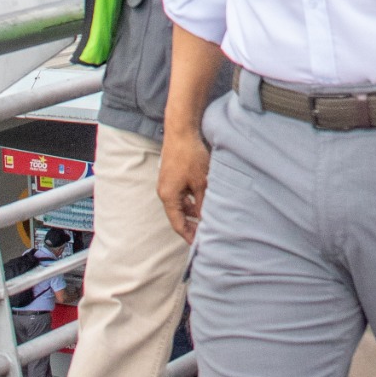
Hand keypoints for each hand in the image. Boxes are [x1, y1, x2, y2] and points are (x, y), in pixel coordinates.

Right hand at [157, 124, 210, 242]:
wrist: (181, 131)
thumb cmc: (190, 155)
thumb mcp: (201, 182)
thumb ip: (203, 202)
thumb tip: (206, 219)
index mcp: (168, 196)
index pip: (178, 224)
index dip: (188, 235)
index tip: (199, 245)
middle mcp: (165, 191)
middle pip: (179, 215)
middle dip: (193, 224)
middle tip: (207, 233)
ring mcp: (168, 183)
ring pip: (182, 203)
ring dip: (195, 210)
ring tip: (210, 216)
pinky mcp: (173, 175)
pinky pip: (183, 193)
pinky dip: (193, 198)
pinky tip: (206, 198)